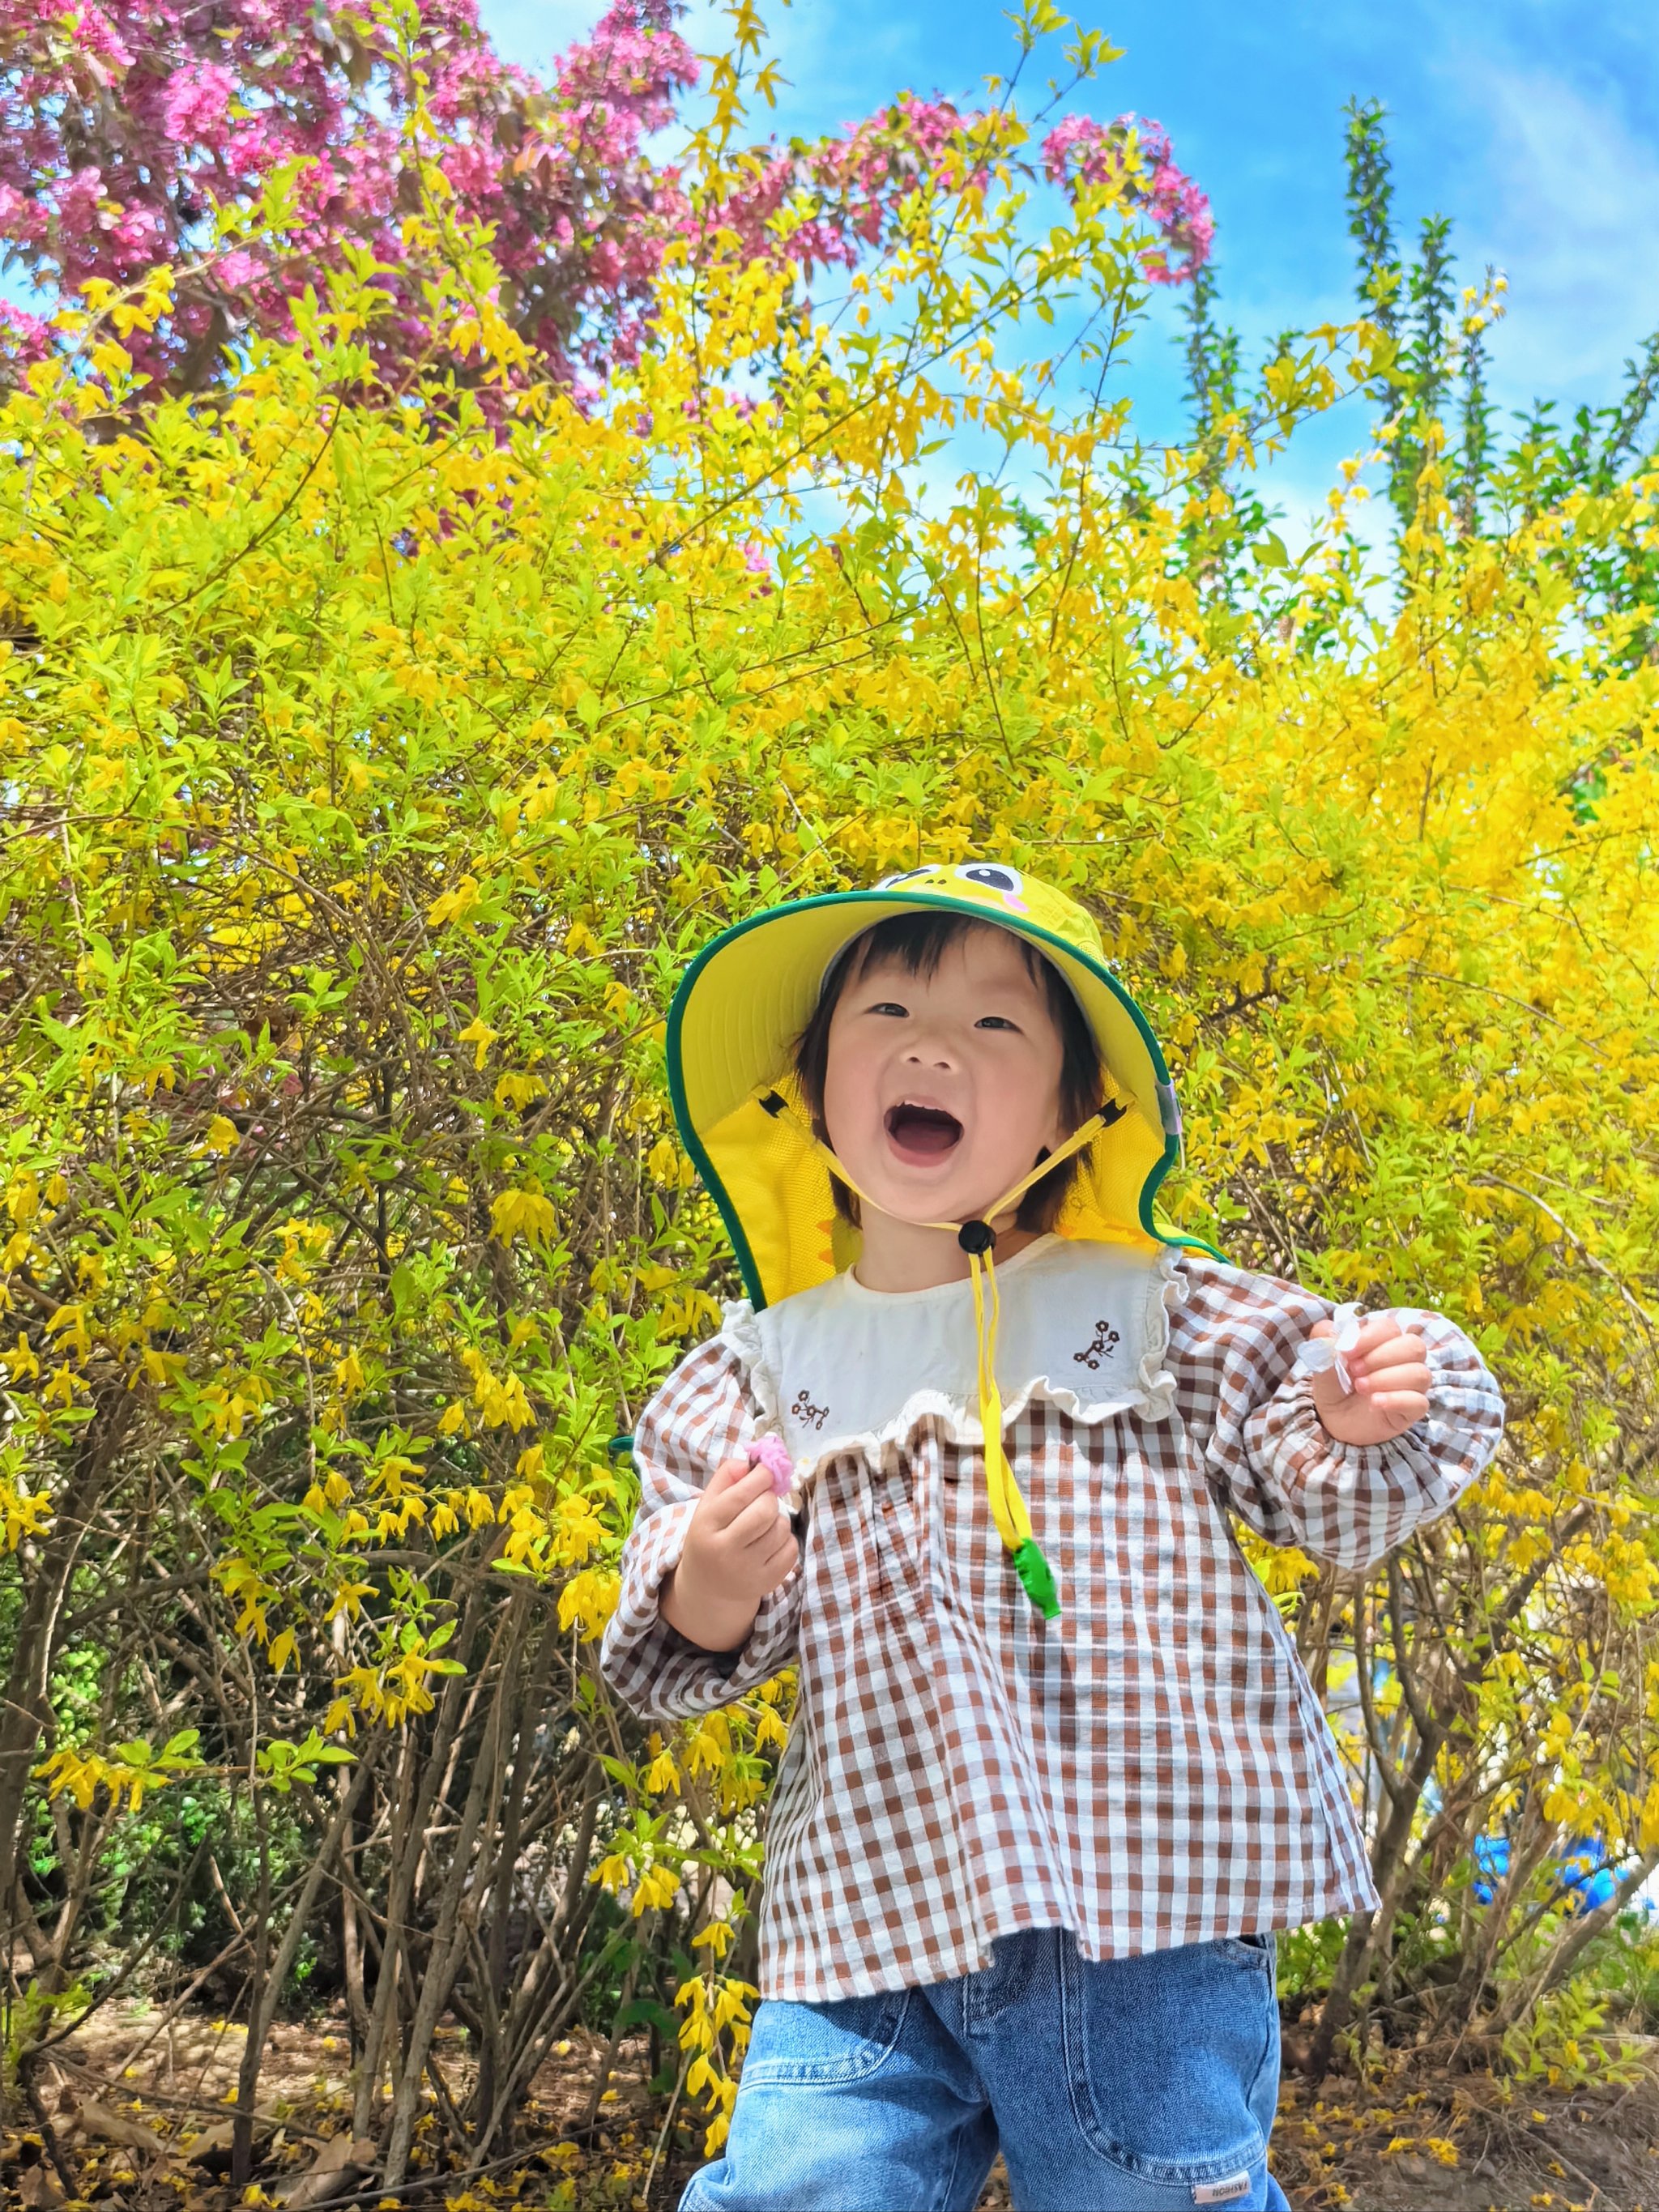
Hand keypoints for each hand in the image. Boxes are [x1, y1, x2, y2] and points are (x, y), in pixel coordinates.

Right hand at [658, 1455, 798, 1654]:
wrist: (707, 1587)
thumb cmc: (710, 1535)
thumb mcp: (707, 1505)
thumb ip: (726, 1477)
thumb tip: (752, 1461)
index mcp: (705, 1525)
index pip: (740, 1494)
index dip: (761, 1476)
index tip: (767, 1470)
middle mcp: (724, 1550)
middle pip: (764, 1511)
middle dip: (770, 1498)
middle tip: (764, 1499)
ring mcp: (747, 1570)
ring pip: (780, 1528)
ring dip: (778, 1518)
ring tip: (764, 1523)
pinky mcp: (767, 1582)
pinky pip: (791, 1548)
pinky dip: (786, 1539)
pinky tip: (770, 1542)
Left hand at [1307, 1314, 1431, 1446]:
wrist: (1334, 1422)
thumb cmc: (1335, 1387)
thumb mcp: (1323, 1365)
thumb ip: (1324, 1344)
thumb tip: (1326, 1328)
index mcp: (1383, 1342)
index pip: (1390, 1327)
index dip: (1369, 1337)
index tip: (1346, 1352)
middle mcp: (1404, 1360)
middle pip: (1413, 1346)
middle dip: (1381, 1357)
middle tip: (1355, 1371)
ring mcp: (1412, 1386)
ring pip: (1420, 1373)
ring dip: (1386, 1379)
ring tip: (1361, 1387)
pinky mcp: (1413, 1410)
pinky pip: (1419, 1402)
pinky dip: (1396, 1400)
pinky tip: (1375, 1402)